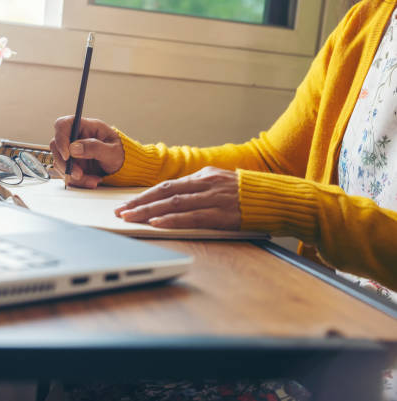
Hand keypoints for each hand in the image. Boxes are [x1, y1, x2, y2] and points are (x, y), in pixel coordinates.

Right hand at [50, 116, 123, 188]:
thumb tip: (73, 148)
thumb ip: (95, 148)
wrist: (122, 167)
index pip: (63, 125)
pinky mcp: (72, 165)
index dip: (60, 138)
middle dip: (65, 163)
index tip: (67, 155)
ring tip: (93, 180)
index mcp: (85, 126)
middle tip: (79, 174)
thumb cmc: (120, 154)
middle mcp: (75, 137)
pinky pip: (66, 174)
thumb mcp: (113, 151)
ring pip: (60, 163)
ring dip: (73, 175)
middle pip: (56, 146)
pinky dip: (77, 181)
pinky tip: (92, 181)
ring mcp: (71, 152)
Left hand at [114, 167, 240, 229]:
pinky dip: (172, 220)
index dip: (144, 195)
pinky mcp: (222, 214)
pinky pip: (192, 217)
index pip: (167, 185)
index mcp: (203, 176)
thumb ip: (198, 189)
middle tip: (120, 212)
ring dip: (149, 211)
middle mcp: (205, 184)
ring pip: (173, 203)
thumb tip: (174, 198)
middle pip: (164, 192)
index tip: (127, 204)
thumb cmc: (248, 194)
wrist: (279, 198)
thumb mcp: (221, 184)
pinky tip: (157, 223)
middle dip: (139, 203)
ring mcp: (214, 198)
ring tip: (130, 218)